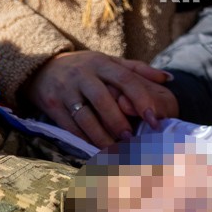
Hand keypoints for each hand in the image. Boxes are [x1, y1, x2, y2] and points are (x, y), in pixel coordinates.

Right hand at [23, 51, 178, 148]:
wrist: (43, 68)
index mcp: (102, 63)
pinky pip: (69, 125)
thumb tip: (169, 79)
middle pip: (104, 99)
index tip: (154, 120)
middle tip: (133, 140)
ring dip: (101, 135)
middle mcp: (83, 74)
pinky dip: (83, 139)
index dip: (141, 100)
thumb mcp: (109, 62)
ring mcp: (66, 89)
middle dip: (119, 121)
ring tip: (115, 150)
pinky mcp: (52, 104)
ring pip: (85, 116)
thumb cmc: (86, 68)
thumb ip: (138, 70)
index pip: (126, 80)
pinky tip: (95, 149)